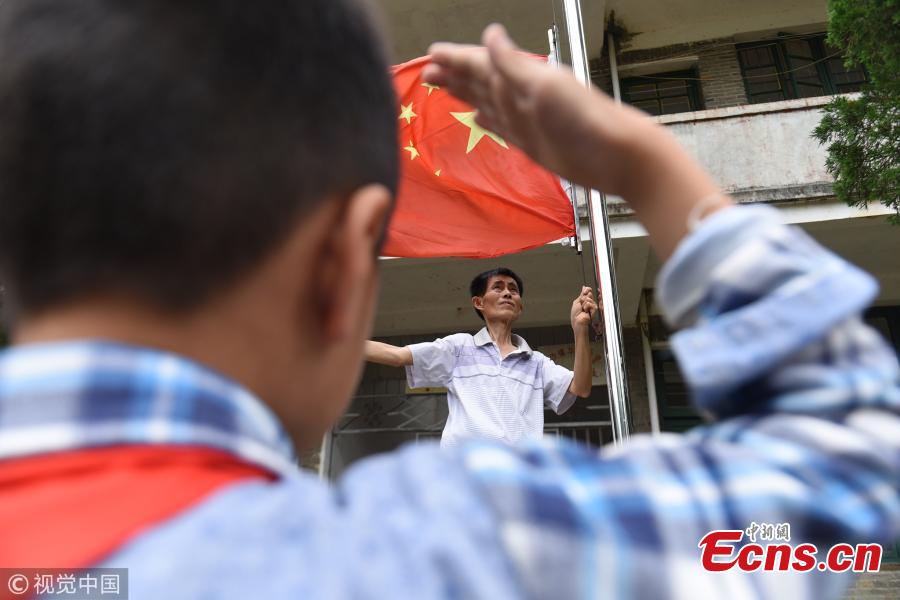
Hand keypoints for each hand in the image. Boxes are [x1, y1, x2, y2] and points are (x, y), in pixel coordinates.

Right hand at [424, 24, 731, 260]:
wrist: (615, 154)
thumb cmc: (583, 118)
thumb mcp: (545, 87)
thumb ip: (513, 65)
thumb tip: (490, 35)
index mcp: (522, 76)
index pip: (480, 63)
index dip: (456, 58)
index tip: (431, 53)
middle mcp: (520, 95)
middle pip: (479, 81)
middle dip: (453, 75)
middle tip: (427, 71)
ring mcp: (524, 120)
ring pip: (485, 102)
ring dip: (464, 94)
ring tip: (441, 86)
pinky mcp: (530, 143)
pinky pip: (499, 127)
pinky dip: (485, 120)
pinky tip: (477, 117)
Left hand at [570, 286, 595, 333]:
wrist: (577, 321)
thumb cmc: (576, 315)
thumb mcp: (577, 302)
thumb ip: (582, 294)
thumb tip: (584, 287)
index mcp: (584, 301)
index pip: (588, 292)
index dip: (587, 290)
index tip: (585, 290)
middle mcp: (589, 303)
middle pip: (589, 294)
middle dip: (583, 298)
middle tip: (581, 305)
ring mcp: (592, 306)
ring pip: (589, 299)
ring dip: (584, 304)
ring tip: (583, 310)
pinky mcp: (595, 310)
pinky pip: (590, 304)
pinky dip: (586, 307)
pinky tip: (586, 312)